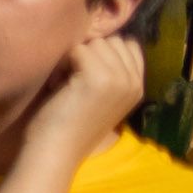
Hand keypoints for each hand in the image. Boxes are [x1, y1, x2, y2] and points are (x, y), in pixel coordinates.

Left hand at [18, 30, 149, 173]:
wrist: (55, 152)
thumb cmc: (66, 125)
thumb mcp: (98, 95)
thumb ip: (108, 71)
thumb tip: (96, 39)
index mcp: (137, 87)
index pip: (128, 45)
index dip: (101, 54)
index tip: (83, 76)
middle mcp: (134, 82)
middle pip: (112, 41)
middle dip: (87, 54)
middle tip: (70, 81)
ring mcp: (119, 79)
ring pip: (96, 43)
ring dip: (74, 59)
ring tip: (64, 85)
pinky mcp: (99, 78)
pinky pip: (79, 49)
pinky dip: (63, 64)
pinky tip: (57, 86)